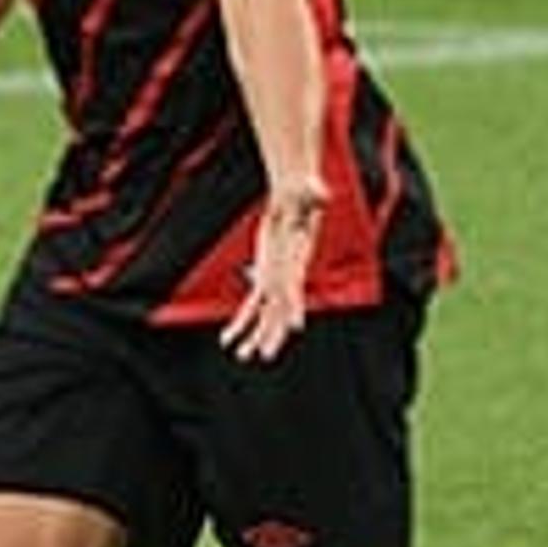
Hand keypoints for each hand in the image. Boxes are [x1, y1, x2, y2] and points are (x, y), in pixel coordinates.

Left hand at [221, 186, 323, 362]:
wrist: (298, 197)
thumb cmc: (305, 193)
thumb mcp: (310, 192)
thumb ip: (315, 194)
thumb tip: (319, 190)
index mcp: (297, 261)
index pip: (296, 287)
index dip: (295, 306)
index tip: (296, 327)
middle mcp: (288, 276)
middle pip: (280, 310)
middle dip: (273, 332)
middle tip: (264, 353)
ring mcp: (276, 280)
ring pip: (264, 316)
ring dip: (253, 335)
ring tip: (241, 355)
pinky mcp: (264, 277)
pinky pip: (252, 306)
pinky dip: (241, 323)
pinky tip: (228, 339)